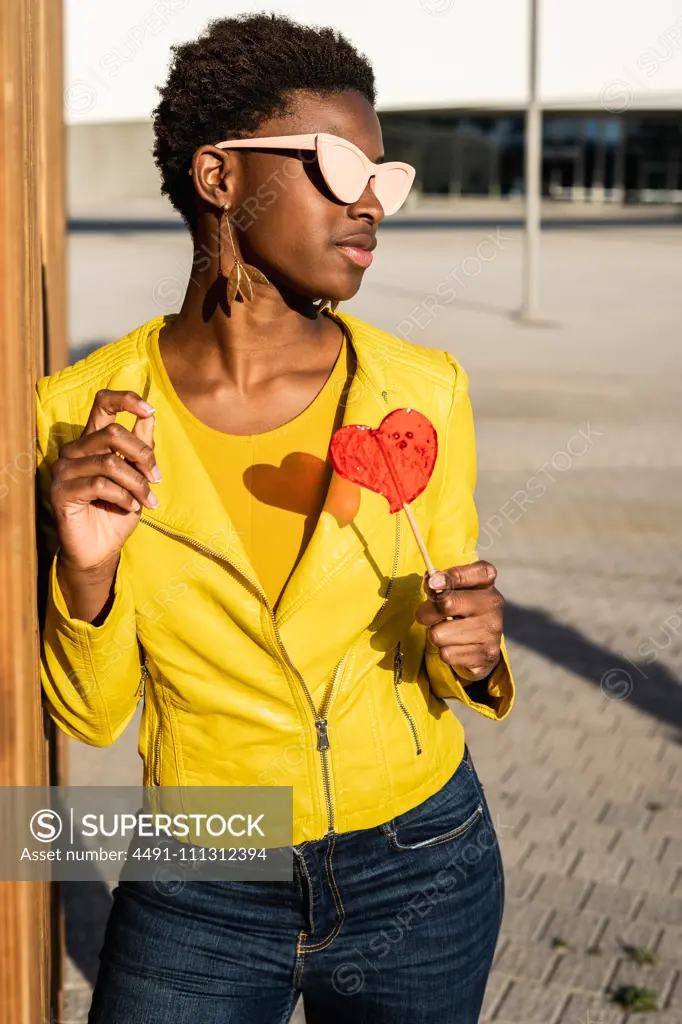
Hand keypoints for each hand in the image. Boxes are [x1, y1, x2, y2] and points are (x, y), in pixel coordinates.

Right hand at [49, 389, 159, 573]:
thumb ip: (141, 446)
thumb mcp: (138, 475)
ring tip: (147, 501)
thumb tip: (150, 415)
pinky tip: (130, 507)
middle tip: (157, 478)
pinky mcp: (60, 491)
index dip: (126, 400)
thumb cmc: (119, 510)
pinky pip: (99, 485)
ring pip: (109, 463)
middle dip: (142, 455)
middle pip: (113, 432)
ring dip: (137, 483)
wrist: (102, 549)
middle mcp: (75, 450)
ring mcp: (64, 469)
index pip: (102, 403)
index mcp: (92, 440)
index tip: (150, 410)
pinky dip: (123, 496)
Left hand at [415, 560, 503, 681]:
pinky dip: (444, 652)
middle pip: (447, 604)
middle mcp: (493, 604)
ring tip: (448, 632)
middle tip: (424, 615)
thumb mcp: (455, 591)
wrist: (481, 645)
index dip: (454, 575)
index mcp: (487, 582)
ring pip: (439, 634)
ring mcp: (491, 630)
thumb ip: (441, 583)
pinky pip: (446, 654)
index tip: (432, 582)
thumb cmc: (461, 610)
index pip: (478, 572)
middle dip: (427, 612)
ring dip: (436, 635)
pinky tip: (456, 647)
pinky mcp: (486, 654)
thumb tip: (430, 582)